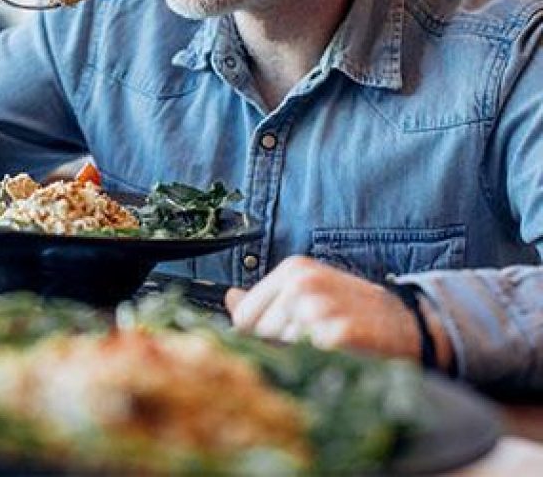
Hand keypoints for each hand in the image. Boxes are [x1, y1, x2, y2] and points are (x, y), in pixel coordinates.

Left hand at [225, 255, 452, 365]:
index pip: (245, 317)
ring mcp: (318, 308)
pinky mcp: (335, 335)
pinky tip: (337, 358)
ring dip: (300, 360)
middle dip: (280, 350)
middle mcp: (301, 283)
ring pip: (280, 352)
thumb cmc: (354, 312)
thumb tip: (230, 298)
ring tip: (327, 350)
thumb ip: (268, 298)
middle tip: (314, 346)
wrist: (410, 326)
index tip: (283, 342)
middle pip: (260, 336)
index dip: (259, 338)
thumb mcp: (311, 292)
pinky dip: (317, 369)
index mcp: (293, 270)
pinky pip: (305, 364)